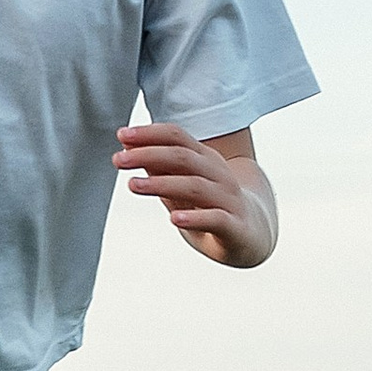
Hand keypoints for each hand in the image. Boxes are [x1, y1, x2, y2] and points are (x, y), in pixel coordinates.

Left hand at [114, 125, 273, 268]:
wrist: (253, 236)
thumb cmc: (210, 207)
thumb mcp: (182, 187)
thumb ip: (159, 170)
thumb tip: (128, 148)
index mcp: (206, 159)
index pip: (178, 137)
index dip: (150, 134)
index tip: (121, 135)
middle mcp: (219, 175)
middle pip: (184, 157)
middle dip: (149, 155)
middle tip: (118, 160)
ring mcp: (230, 200)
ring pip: (196, 186)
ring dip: (162, 184)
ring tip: (133, 186)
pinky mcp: (236, 227)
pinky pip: (216, 219)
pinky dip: (195, 218)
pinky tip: (174, 219)